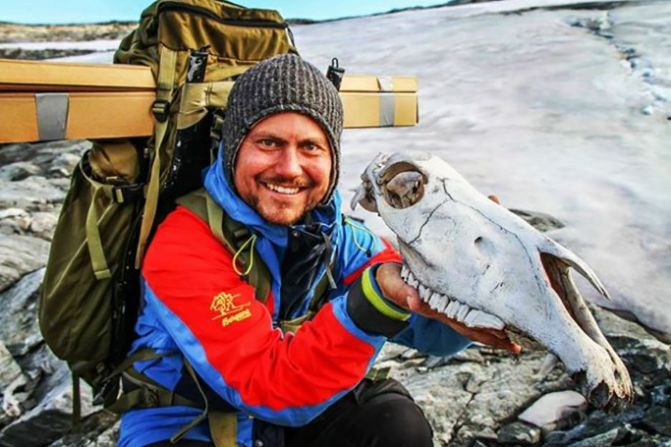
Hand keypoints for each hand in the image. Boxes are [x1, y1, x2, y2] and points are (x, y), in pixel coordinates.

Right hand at [375, 263, 520, 353]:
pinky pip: (471, 308)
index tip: (503, 335)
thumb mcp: (392, 284)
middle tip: (520, 342)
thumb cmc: (390, 281)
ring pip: (475, 320)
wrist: (385, 278)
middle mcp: (445, 310)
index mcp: (434, 307)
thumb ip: (401, 292)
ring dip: (496, 329)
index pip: (463, 322)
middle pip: (474, 327)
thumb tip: (413, 302)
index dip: (482, 330)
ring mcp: (448, 305)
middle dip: (496, 336)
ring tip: (519, 335)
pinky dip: (487, 314)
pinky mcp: (449, 297)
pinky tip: (502, 316)